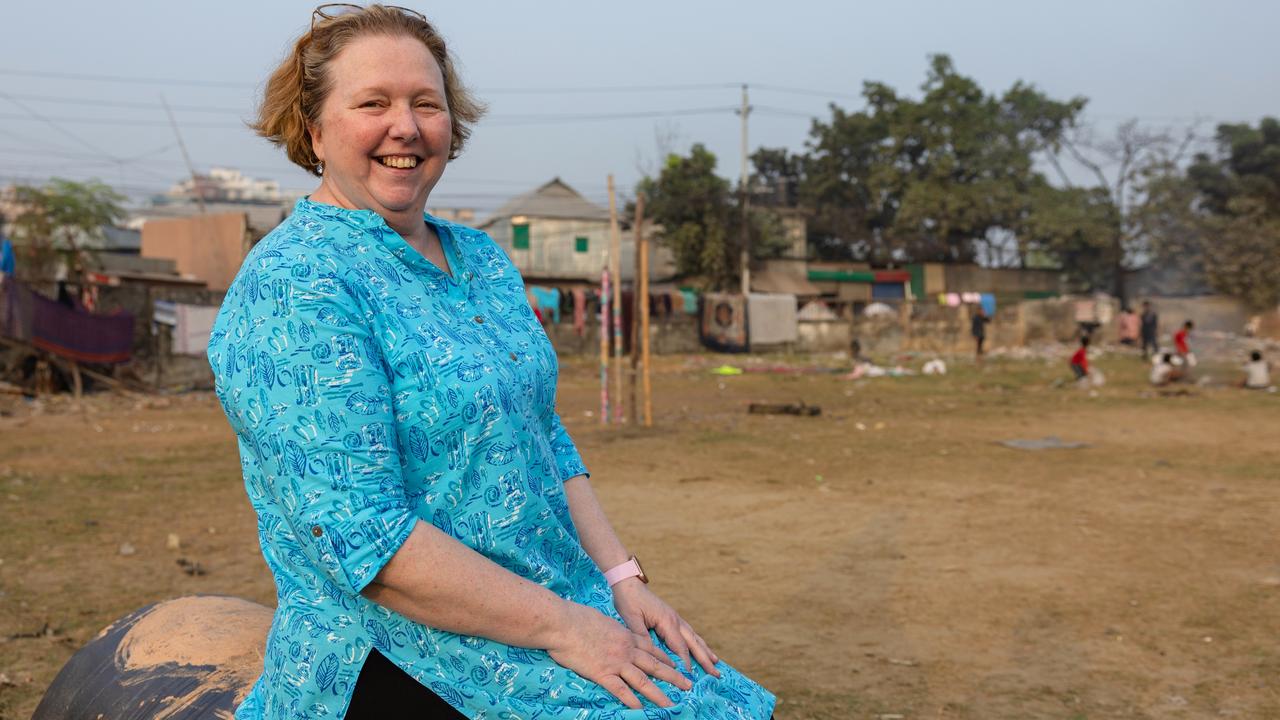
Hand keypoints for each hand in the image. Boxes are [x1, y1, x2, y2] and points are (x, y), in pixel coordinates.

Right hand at [546, 601, 691, 708]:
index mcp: (626, 635)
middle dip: (674, 676)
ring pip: (643, 681)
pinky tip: (641, 710)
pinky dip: (632, 702)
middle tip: (689, 685)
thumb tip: (609, 631)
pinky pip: (621, 690)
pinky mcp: (602, 673)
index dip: (666, 659)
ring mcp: (616, 662)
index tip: (677, 666)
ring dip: (659, 694)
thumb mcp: (601, 619)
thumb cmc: (576, 617)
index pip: (651, 649)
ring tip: (672, 704)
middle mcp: (626, 649)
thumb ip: (610, 629)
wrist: (563, 622)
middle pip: (655, 666)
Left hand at [611, 578, 720, 677]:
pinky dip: (697, 642)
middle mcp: (675, 620)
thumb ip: (641, 636)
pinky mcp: (672, 618)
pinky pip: (688, 633)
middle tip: (716, 674)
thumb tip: (652, 654)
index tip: (689, 678)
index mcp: (667, 621)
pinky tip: (701, 647)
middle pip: (693, 643)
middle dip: (705, 659)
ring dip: (705, 651)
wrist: (629, 583)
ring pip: (694, 637)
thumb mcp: (631, 619)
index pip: (680, 647)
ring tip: (715, 663)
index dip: (685, 663)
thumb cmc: (629, 600)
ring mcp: (675, 618)